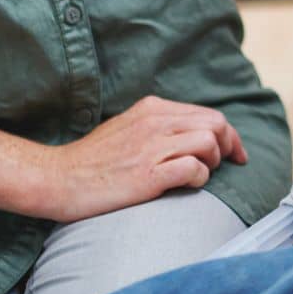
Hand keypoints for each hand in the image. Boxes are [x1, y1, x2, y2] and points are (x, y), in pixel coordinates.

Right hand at [22, 95, 247, 222]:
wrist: (57, 178)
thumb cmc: (92, 160)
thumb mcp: (128, 127)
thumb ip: (159, 125)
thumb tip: (192, 134)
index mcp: (152, 108)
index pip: (207, 113)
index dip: (228, 133)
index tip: (236, 152)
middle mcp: (155, 121)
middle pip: (216, 123)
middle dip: (230, 145)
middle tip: (229, 164)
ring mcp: (151, 147)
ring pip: (209, 141)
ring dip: (213, 161)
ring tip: (201, 174)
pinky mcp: (147, 174)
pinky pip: (193, 169)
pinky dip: (199, 178)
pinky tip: (187, 185)